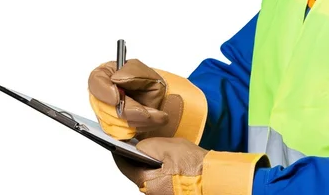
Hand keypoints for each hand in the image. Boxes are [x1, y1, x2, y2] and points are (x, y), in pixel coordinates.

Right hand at [88, 59, 206, 142]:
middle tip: (149, 112)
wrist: (162, 101)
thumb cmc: (152, 85)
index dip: (104, 91)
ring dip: (138, 121)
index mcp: (106, 74)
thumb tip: (116, 78)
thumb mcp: (147, 73)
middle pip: (105, 107)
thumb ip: (131, 72)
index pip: (95, 81)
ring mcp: (105, 113)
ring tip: (157, 116)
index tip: (117, 98)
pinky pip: (121, 134)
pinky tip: (150, 122)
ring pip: (114, 123)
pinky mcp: (112, 129)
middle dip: (131, 111)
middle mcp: (102, 95)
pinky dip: (139, 129)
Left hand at [113, 137, 269, 194]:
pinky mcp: (168, 190)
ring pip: (146, 172)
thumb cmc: (194, 165)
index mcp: (145, 181)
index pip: (123, 163)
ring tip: (152, 145)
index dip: (118, 149)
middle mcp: (149, 191)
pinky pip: (157, 176)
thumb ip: (149, 145)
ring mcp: (158, 191)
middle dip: (134, 154)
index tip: (115, 138)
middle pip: (134, 169)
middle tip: (136, 138)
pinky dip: (157, 166)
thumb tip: (136, 145)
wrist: (214, 177)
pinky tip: (164, 156)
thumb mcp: (169, 147)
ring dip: (147, 160)